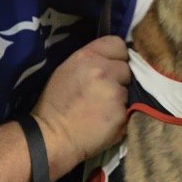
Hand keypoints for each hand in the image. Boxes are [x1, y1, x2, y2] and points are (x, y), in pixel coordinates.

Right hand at [32, 36, 130, 176]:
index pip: (118, 44)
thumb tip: (112, 60)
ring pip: (130, 89)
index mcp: (87, 56)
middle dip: (119, 78)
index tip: (109, 67)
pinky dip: (121, 115)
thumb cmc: (56, 103)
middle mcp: (103, 71)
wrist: (51, 137)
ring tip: (104, 108)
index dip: (116, 56)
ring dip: (121, 97)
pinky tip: (106, 120)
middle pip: (127, 67)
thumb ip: (92, 61)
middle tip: (104, 91)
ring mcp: (115, 93)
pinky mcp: (122, 114)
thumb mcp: (67, 70)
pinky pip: (129, 109)